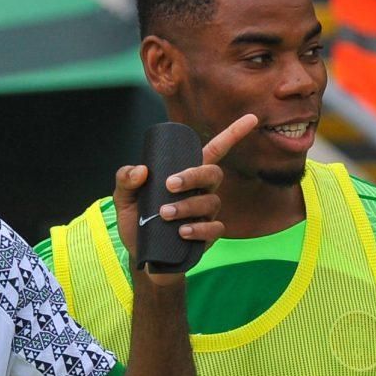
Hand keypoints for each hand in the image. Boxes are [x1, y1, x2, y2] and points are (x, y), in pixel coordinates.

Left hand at [113, 112, 261, 269]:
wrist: (142, 257)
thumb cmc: (137, 222)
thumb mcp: (124, 199)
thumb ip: (125, 180)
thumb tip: (141, 170)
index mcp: (187, 175)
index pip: (215, 150)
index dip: (233, 134)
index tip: (251, 118)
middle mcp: (202, 192)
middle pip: (213, 173)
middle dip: (194, 175)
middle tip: (170, 184)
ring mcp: (206, 214)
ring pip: (210, 202)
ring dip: (188, 206)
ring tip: (164, 214)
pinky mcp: (208, 236)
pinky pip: (214, 229)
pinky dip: (198, 229)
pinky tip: (182, 231)